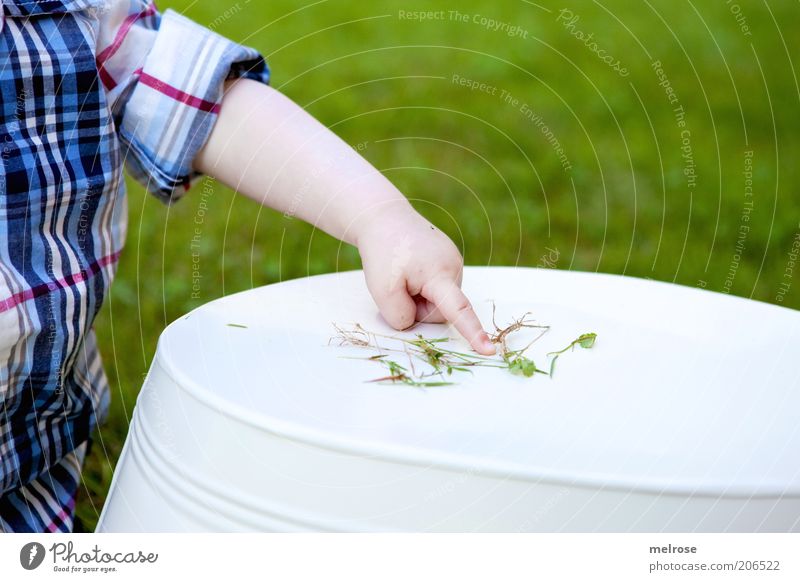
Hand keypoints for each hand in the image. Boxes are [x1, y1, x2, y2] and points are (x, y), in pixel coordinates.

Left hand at [355, 204, 495, 354]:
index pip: (459, 309)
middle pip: (441, 310)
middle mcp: (454, 266)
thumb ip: (400, 316)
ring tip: (404, 273)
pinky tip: (411, 268)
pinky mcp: (448, 260)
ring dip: (419, 297)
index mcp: (440, 273)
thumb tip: (417, 322)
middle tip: (398, 285)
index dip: (473, 332)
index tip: (489, 351)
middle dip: (418, 308)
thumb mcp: (381, 290)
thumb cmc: (382, 252)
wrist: (383, 217)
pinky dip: (421, 286)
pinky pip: (437, 288)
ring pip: (438, 300)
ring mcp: (454, 261)